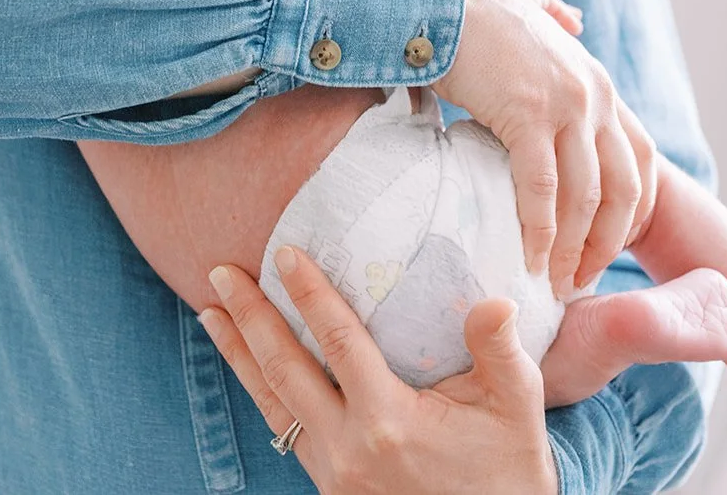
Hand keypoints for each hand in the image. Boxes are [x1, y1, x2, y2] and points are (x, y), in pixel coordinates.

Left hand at [198, 248, 557, 494]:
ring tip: (210, 313)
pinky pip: (284, 429)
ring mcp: (332, 472)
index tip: (284, 254)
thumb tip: (495, 301)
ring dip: (238, 354)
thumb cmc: (508, 474)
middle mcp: (348, 448)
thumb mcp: (516, 409)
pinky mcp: (329, 487)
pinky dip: (261, 391)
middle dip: (249, 317)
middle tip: (220, 273)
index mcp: (389, 422)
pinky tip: (249, 366)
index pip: (338, 343)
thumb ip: (500, 351)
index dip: (309, 295)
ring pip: (272, 403)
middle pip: (284, 369)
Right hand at [435, 0, 650, 294]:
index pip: (640, 162)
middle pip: (622, 190)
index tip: (605, 250)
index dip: (630, 213)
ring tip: (554, 284)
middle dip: (605, 244)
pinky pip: (542, 189)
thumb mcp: (530, 19)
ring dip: (573, 250)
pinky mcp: (528, 113)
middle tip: (580, 282)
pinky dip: (540, 231)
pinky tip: (530, 259)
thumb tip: (574, 18)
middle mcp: (596, 95)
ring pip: (585, 198)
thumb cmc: (473, 10)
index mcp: (599, 84)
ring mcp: (567, 103)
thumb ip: (556, 21)